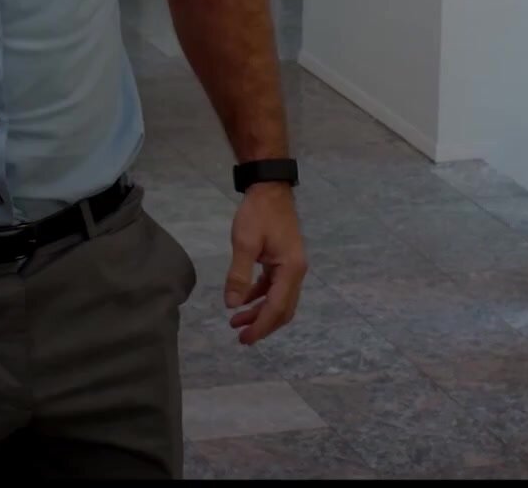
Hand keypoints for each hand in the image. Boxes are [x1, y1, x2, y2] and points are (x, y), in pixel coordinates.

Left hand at [223, 182, 306, 345]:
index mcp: (291, 270)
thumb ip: (239, 275)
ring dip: (260, 312)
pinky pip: (275, 287)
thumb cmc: (258, 213)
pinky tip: (244, 300)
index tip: (244, 339)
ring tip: (237, 322)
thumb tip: (231, 305)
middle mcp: (296, 272)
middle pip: (283, 309)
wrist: (270, 188)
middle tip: (241, 337)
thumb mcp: (245, 243)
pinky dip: (261, 297)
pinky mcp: (284, 260)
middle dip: (263, 325)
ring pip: (279, 300)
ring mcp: (292, 266)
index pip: (277, 308)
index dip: (261, 326)